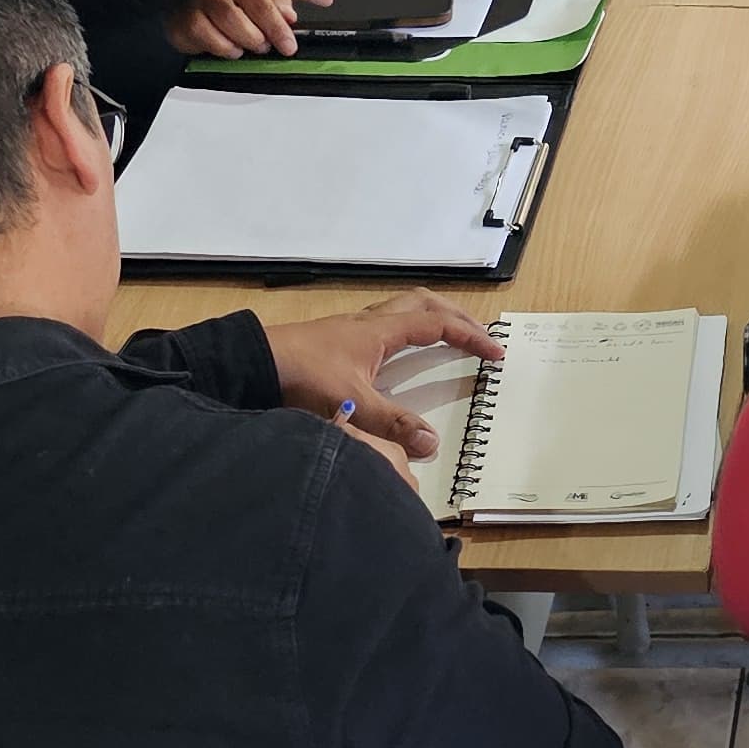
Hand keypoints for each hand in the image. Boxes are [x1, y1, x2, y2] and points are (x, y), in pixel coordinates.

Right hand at [164, 0, 297, 58]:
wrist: (188, 4)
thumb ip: (276, 4)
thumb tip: (289, 16)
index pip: (260, 1)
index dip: (277, 26)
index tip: (289, 45)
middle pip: (234, 13)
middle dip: (256, 36)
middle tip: (265, 46)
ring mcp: (194, 4)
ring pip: (216, 24)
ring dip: (238, 41)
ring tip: (248, 47)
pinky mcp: (179, 21)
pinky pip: (197, 36)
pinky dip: (218, 46)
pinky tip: (229, 48)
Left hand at [261, 289, 495, 461]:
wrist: (252, 364)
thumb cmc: (302, 376)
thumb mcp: (351, 404)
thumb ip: (392, 424)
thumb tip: (432, 443)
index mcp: (380, 331)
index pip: (438, 325)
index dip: (470, 336)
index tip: (496, 352)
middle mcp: (370, 322)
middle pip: (424, 304)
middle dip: (457, 316)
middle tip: (480, 335)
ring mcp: (352, 328)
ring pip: (402, 309)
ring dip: (431, 317)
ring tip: (449, 336)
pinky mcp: (337, 340)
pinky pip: (385, 322)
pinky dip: (407, 329)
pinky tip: (401, 353)